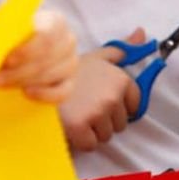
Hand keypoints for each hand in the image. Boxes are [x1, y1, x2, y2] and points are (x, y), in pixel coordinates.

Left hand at [0, 11, 80, 102]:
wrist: (16, 51)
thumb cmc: (10, 36)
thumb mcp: (5, 28)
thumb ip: (3, 32)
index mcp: (56, 22)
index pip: (47, 36)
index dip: (28, 50)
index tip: (7, 61)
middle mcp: (68, 41)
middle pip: (48, 58)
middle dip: (19, 71)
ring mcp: (71, 63)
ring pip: (52, 74)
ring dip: (24, 81)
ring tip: (2, 85)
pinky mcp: (69, 83)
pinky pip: (62, 92)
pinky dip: (44, 94)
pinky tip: (26, 93)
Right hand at [58, 29, 142, 150]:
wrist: (35, 81)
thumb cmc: (68, 71)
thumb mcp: (96, 56)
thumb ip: (122, 49)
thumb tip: (142, 34)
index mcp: (120, 79)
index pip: (134, 106)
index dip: (118, 106)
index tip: (102, 100)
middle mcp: (113, 96)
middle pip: (120, 124)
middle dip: (104, 119)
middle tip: (84, 106)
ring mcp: (98, 113)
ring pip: (105, 136)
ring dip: (92, 130)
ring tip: (76, 113)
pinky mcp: (81, 128)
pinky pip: (90, 145)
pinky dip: (79, 140)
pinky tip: (69, 124)